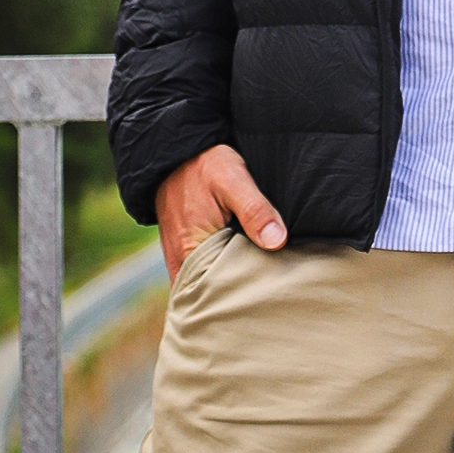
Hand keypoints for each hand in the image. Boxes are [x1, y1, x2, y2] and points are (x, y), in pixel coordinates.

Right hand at [155, 143, 286, 283]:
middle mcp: (182, 265)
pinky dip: (223, 276)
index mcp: (191, 253)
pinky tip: (247, 271)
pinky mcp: (186, 255)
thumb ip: (254, 209)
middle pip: (216, 296)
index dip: (248, 297)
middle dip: (242, 298)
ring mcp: (182, 262)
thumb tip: (277, 242)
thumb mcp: (232, 179)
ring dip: (233, 288)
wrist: (176, 154)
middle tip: (275, 297)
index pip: (221, 295)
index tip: (274, 296)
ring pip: (211, 288)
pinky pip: (205, 276)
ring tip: (264, 289)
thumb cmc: (205, 165)